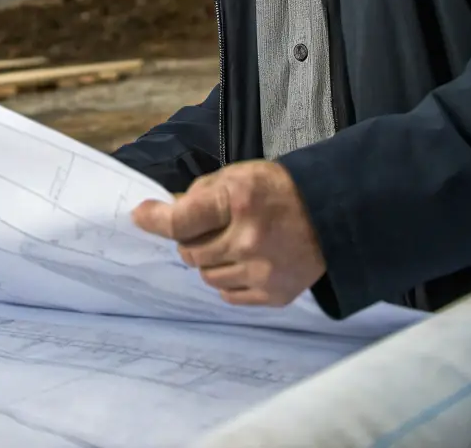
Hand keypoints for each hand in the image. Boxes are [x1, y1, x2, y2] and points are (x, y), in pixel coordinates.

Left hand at [131, 160, 325, 305]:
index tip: (140, 216)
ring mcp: (262, 271)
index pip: (181, 220)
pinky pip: (228, 296)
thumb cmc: (278, 190)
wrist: (330, 214)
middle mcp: (248, 239)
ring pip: (206, 277)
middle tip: (206, 229)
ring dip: (208, 261)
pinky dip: (227, 281)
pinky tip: (243, 263)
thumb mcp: (238, 174)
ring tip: (229, 244)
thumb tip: (166, 211)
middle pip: (190, 252)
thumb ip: (201, 193)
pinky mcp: (274, 294)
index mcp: (238, 201)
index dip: (155, 219)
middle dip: (190, 240)